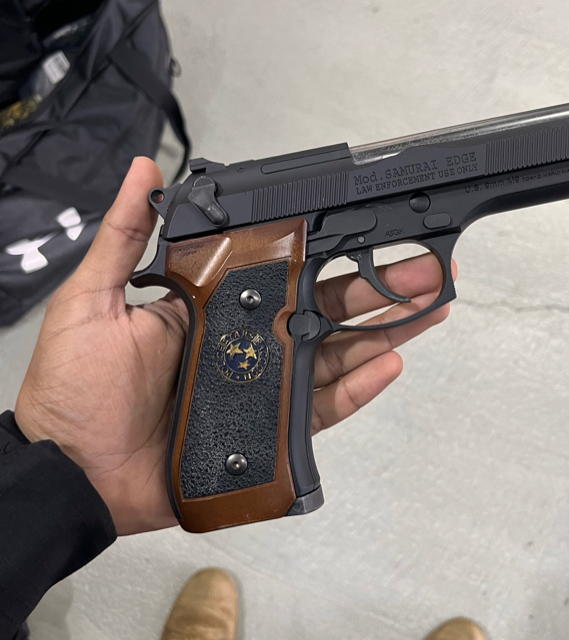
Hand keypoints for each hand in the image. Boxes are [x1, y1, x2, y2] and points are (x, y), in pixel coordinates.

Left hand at [15, 158, 452, 534]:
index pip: (285, 274)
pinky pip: (319, 410)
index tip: (370, 231)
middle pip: (325, 311)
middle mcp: (245, 344)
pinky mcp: (265, 432)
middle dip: (380, 286)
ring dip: (384, 332)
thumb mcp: (93, 299)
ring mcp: (259, 388)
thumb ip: (125, 235)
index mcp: (214, 307)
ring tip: (427, 308)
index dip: (331, 253)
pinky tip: (388, 363)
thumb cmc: (73, 388)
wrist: (69, 470)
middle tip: (428, 267)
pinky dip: (357, 389)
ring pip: (334, 356)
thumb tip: (143, 169)